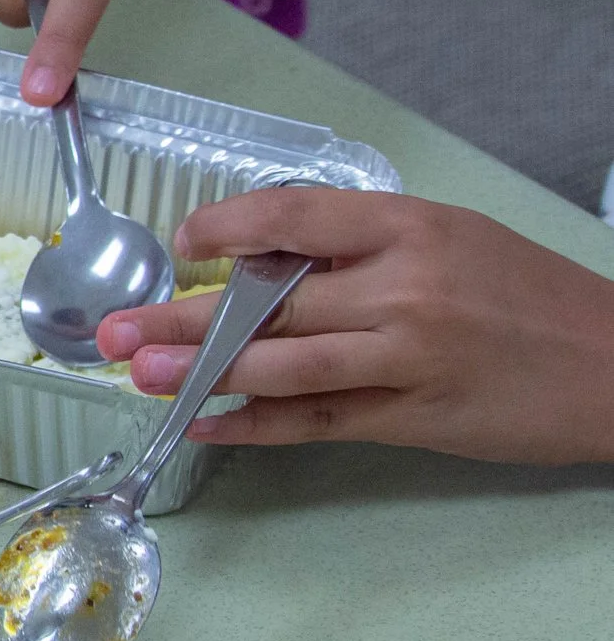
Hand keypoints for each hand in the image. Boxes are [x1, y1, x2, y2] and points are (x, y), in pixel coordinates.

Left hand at [94, 187, 613, 463]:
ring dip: (201, 372)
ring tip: (139, 375)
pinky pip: (318, 422)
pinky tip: (207, 423)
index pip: (292, 217)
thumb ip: (360, 244)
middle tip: (113, 332)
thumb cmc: (526, 293)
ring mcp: (408, 357)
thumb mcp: (450, 236)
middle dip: (182, 317)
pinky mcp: (416, 418)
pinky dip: (256, 423)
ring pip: (284, 363)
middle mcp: (403, 288)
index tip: (181, 243)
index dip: (224, 227)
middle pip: (270, 301)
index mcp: (409, 227)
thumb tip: (258, 261)